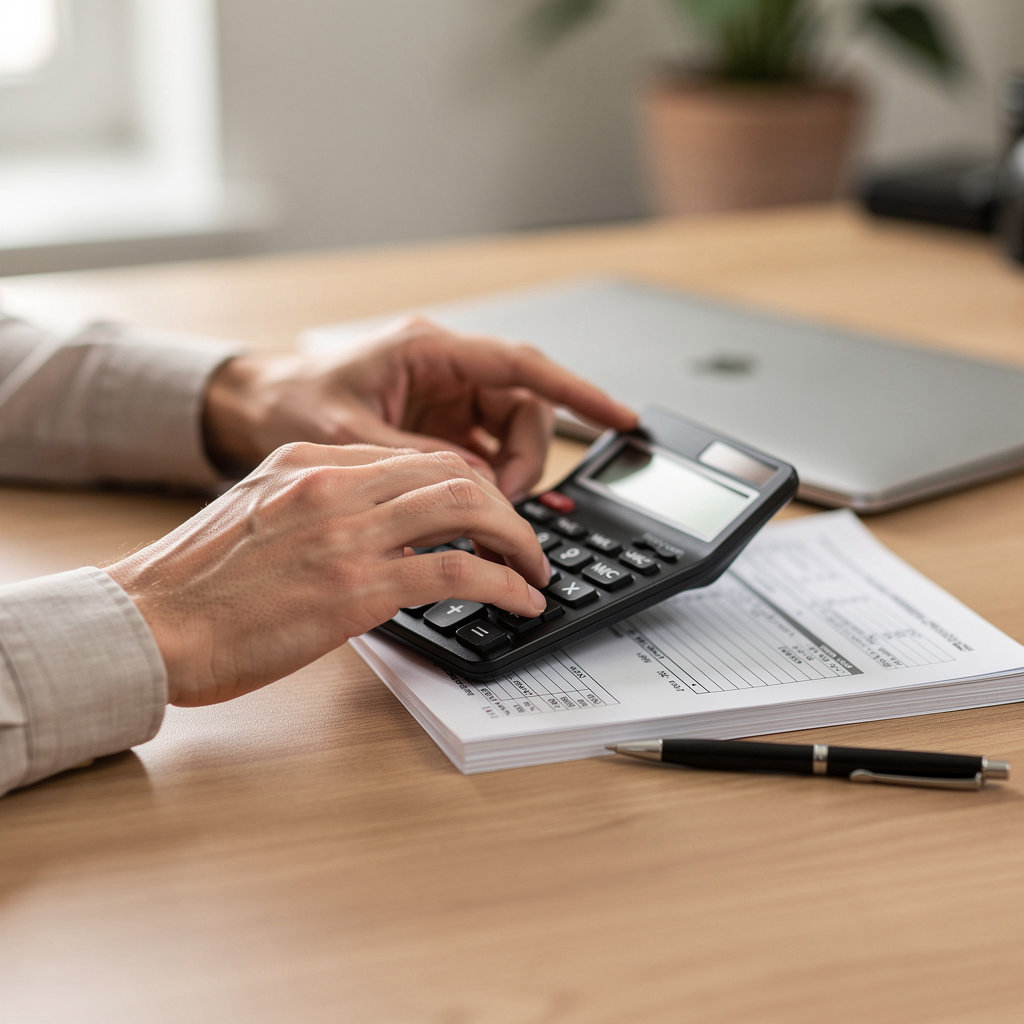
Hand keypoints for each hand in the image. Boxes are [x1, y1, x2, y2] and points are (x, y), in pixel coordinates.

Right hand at [106, 442, 550, 706]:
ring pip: (468, 509)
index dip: (466, 483)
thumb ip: (317, 504)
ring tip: (534, 569)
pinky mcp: (359, 588)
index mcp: (309, 460)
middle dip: (505, 506)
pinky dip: (505, 584)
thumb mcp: (255, 513)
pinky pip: (459, 573)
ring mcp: (349, 532)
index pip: (416, 457)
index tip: (487, 511)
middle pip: (453, 472)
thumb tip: (376, 526)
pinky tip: (521, 601)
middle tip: (525, 540)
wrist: (148, 624)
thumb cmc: (193, 583)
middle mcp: (336, 484)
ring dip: (518, 540)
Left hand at [202, 316, 637, 500]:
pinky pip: (484, 449)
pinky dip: (486, 480)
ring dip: (507, 475)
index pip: (523, 367)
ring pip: (509, 434)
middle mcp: (446, 367)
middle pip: (524, 409)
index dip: (577, 392)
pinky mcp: (437, 422)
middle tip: (504, 507)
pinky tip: (468, 505)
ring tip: (479, 512)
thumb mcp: (344, 434)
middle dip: (527, 460)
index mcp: (429, 351)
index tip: (621, 419)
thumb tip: (477, 487)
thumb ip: (412, 458)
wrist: (253, 405)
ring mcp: (444, 396)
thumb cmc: (288, 402)